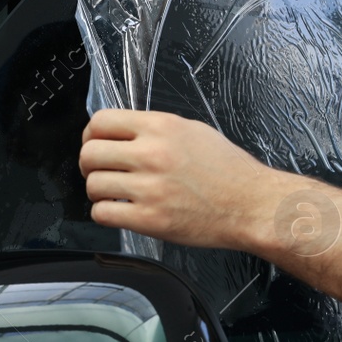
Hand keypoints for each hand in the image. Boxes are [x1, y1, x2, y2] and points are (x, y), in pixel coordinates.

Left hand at [80, 109, 287, 249]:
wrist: (251, 204)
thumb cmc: (230, 171)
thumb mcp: (194, 131)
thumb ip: (156, 130)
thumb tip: (123, 133)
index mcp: (162, 127)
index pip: (101, 122)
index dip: (91, 134)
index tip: (95, 143)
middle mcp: (152, 154)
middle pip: (90, 153)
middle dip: (90, 165)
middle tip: (102, 171)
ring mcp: (150, 188)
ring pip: (93, 185)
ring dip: (99, 191)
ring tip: (116, 194)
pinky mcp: (150, 219)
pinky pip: (103, 214)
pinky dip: (107, 213)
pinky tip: (122, 210)